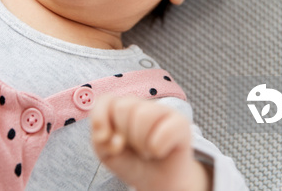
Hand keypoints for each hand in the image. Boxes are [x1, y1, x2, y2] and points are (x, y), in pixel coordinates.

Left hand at [91, 95, 210, 190]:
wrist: (157, 182)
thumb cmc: (132, 163)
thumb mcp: (107, 154)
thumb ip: (100, 141)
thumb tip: (113, 137)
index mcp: (121, 107)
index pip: (106, 99)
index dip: (100, 119)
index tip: (103, 139)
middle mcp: (142, 105)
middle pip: (123, 107)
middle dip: (124, 134)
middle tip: (133, 147)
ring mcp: (163, 111)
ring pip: (143, 116)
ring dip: (141, 143)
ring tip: (146, 151)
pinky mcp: (181, 122)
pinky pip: (165, 131)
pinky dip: (157, 148)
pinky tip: (159, 152)